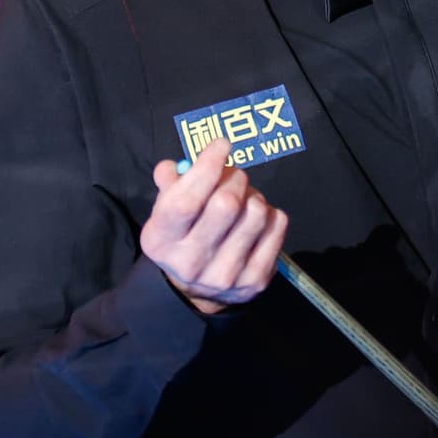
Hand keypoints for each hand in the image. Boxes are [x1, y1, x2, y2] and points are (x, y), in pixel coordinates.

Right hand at [141, 140, 287, 314]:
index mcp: (161, 241)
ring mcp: (226, 275)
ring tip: (245, 199)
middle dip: (234, 178)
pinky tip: (257, 218)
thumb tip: (175, 166)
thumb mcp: (165, 213)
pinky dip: (270, 213)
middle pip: (226, 204)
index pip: (186, 201)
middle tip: (234, 176)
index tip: (221, 145)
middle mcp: (191, 262)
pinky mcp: (255, 280)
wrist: (196, 291)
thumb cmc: (182, 237)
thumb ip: (169, 184)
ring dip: (254, 195)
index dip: (207, 166)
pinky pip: (276, 227)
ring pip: (255, 213)